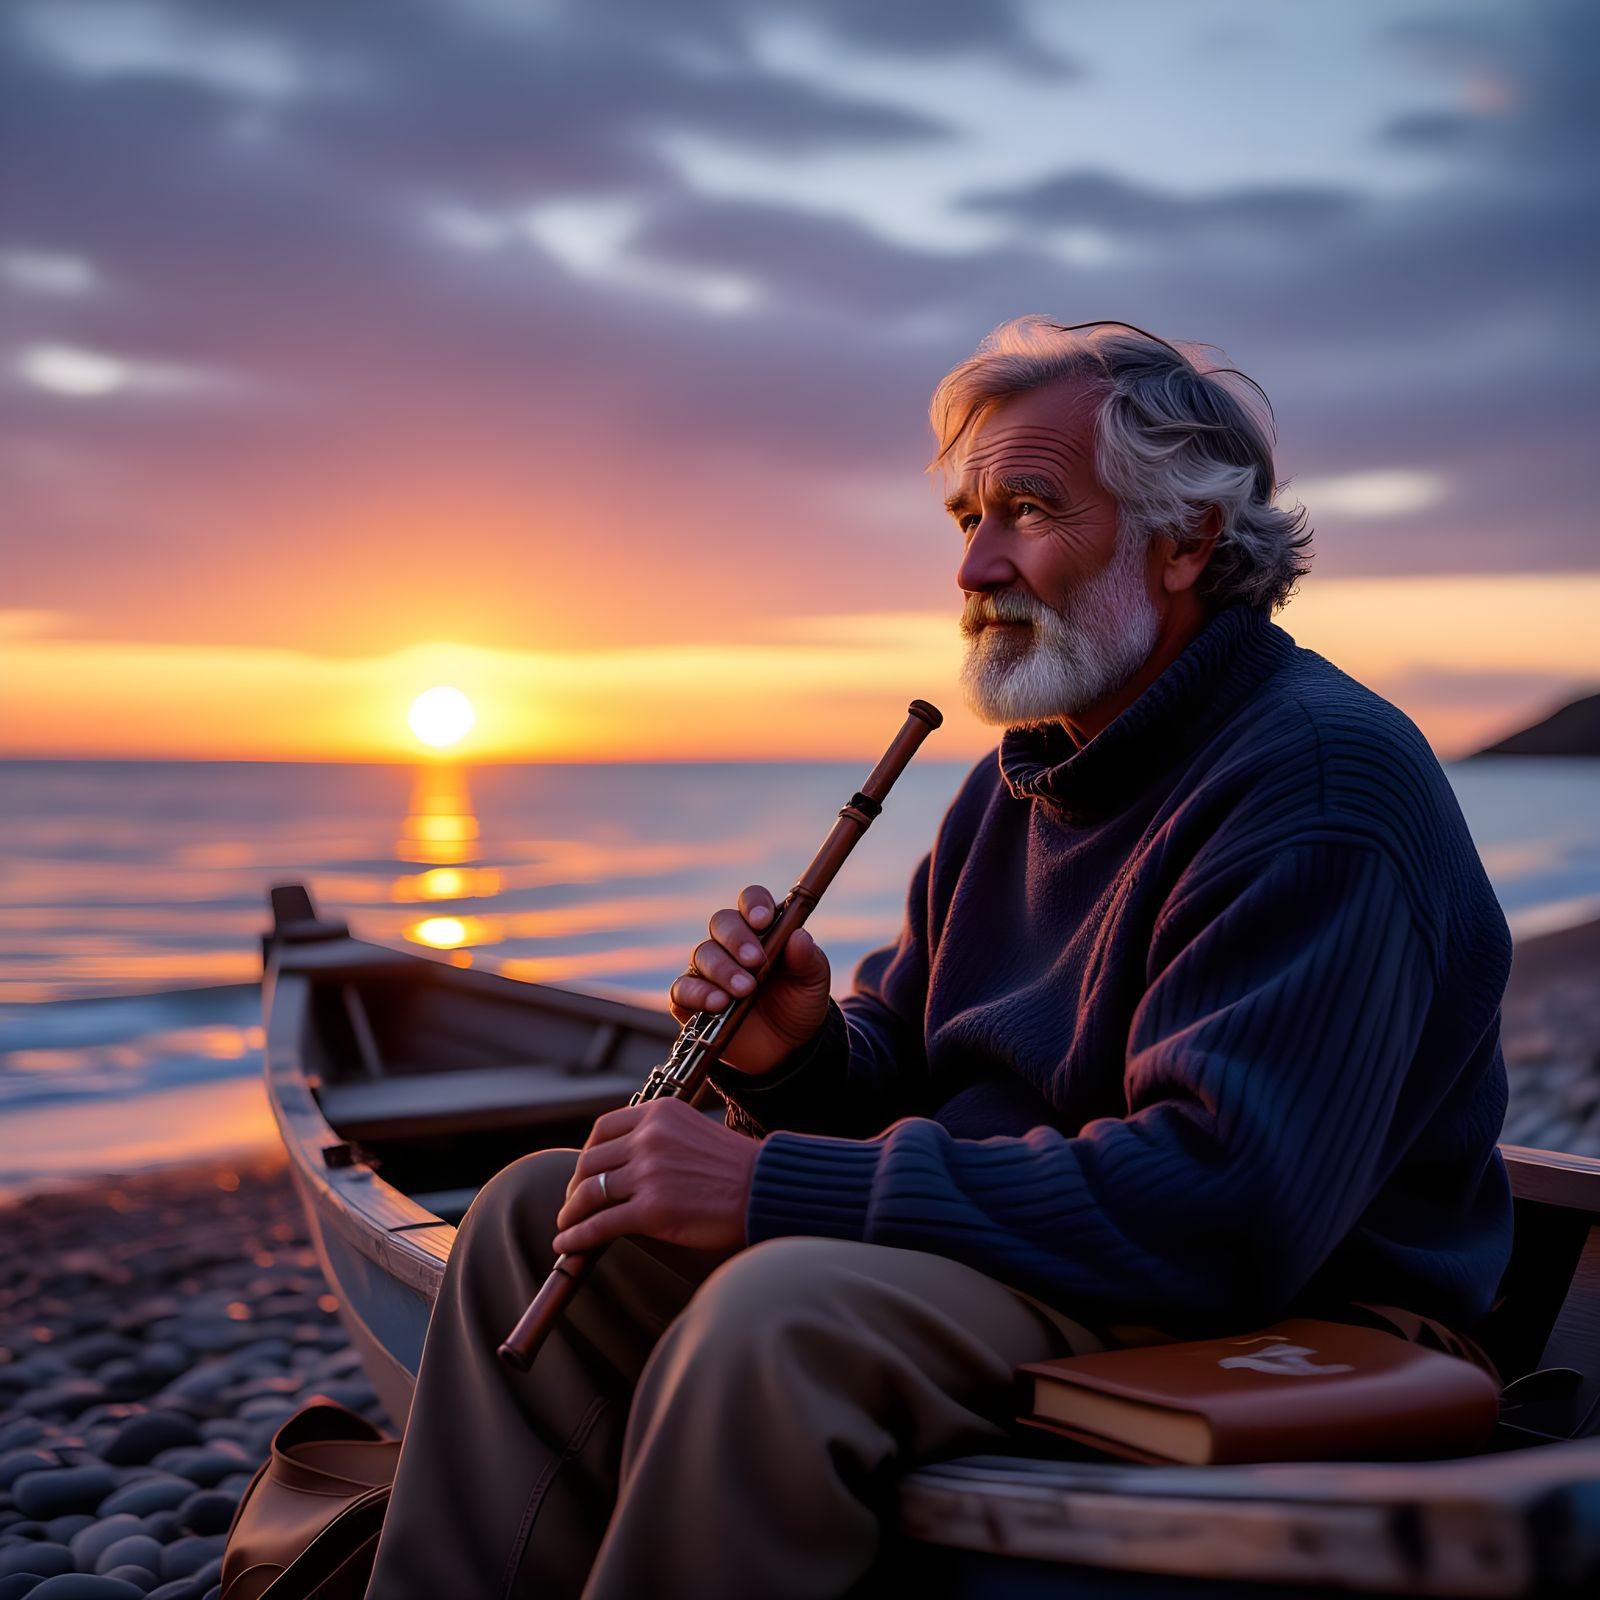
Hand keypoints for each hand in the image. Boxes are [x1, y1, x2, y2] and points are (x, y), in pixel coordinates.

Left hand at [552, 1097, 760, 1255]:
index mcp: (659, 1113)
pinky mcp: (652, 1210)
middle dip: (575, 1186)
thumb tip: (622, 1161)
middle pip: (590, 1162)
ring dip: (571, 1212)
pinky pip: (600, 1224)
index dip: (587, 1153)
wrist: (765, 1189)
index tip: (584, 1171)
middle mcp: (649, 1138)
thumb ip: (658, 1137)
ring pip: (589, 1193)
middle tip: (573, 1203)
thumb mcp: (692, 1131)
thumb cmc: (735, 1166)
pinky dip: (577, 1237)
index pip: (603, 1129)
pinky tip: (568, 1244)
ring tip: (567, 1224)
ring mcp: (648, 1173)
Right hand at [668, 884, 830, 1073]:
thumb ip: (808, 959)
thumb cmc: (799, 1004)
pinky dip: (697, 993)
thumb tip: (799, 937)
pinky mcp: (691, 1000)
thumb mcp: (813, 982)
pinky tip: (718, 1004)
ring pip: (703, 954)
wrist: (787, 1048)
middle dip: (737, 939)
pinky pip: (682, 989)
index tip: (763, 920)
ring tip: (744, 990)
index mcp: (763, 930)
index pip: (751, 902)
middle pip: (722, 923)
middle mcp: (731, 945)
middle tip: (756, 961)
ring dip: (722, 970)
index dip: (754, 905)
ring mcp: (709, 971)